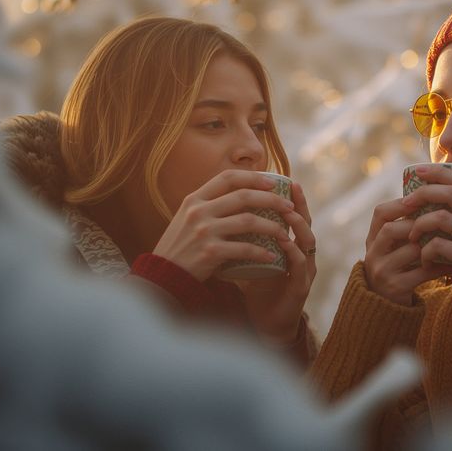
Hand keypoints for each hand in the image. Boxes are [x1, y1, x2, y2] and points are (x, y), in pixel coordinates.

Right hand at [152, 169, 294, 281]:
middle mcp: (199, 211)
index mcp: (195, 199)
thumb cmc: (180, 247)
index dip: (253, 177)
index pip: (228, 177)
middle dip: (271, 199)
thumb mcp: (187, 218)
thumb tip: (241, 194)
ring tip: (285, 234)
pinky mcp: (210, 253)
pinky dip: (260, 252)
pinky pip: (244, 248)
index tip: (273, 182)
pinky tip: (271, 256)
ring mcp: (204, 231)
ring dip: (272, 226)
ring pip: (248, 221)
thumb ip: (209, 205)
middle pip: (243, 196)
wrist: (162, 275)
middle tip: (288, 207)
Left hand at [235, 182, 316, 344]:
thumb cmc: (258, 289)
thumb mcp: (249, 259)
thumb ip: (241, 239)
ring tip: (288, 211)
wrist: (265, 324)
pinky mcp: (300, 287)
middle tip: (293, 185)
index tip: (282, 178)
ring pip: (308, 242)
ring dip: (299, 225)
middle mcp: (301, 254)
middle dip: (300, 203)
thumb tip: (218, 215)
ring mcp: (304, 270)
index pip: (292, 215)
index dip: (289, 197)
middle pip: (305, 222)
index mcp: (290, 244)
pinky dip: (293, 252)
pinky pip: (300, 266)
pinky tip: (285, 242)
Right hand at [363, 198, 451, 305]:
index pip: (380, 213)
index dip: (402, 203)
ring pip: (410, 249)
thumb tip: (435, 196)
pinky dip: (443, 265)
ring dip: (434, 244)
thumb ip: (405, 228)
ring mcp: (382, 272)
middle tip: (443, 220)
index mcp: (372, 239)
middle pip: (392, 229)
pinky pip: (424, 271)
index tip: (425, 199)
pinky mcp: (396, 287)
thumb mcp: (393, 249)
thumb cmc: (398, 270)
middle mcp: (372, 254)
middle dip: (419, 224)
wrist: (387, 310)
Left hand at [403, 165, 451, 315]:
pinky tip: (425, 261)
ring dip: (419, 225)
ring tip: (411, 237)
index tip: (419, 170)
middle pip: (451, 193)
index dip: (440, 172)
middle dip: (423, 193)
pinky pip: (438, 245)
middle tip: (406, 203)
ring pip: (440, 217)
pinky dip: (426, 251)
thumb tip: (443, 206)